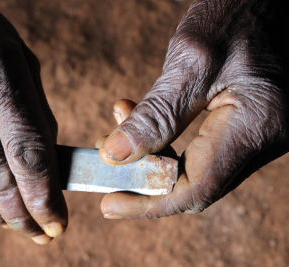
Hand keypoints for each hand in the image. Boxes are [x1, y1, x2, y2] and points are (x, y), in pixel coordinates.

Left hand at [98, 0, 288, 218]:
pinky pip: (204, 152)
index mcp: (257, 125)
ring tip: (118, 126)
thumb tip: (116, 154)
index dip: (148, 202)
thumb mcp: (190, 61)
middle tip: (107, 159)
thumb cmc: (234, 16)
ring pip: (197, 170)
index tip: (108, 204)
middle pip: (195, 186)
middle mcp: (267, 139)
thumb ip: (156, 114)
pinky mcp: (249, 127)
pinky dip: (169, 143)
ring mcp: (260, 136)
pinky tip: (143, 118)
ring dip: (153, 156)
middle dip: (144, 178)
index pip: (195, 189)